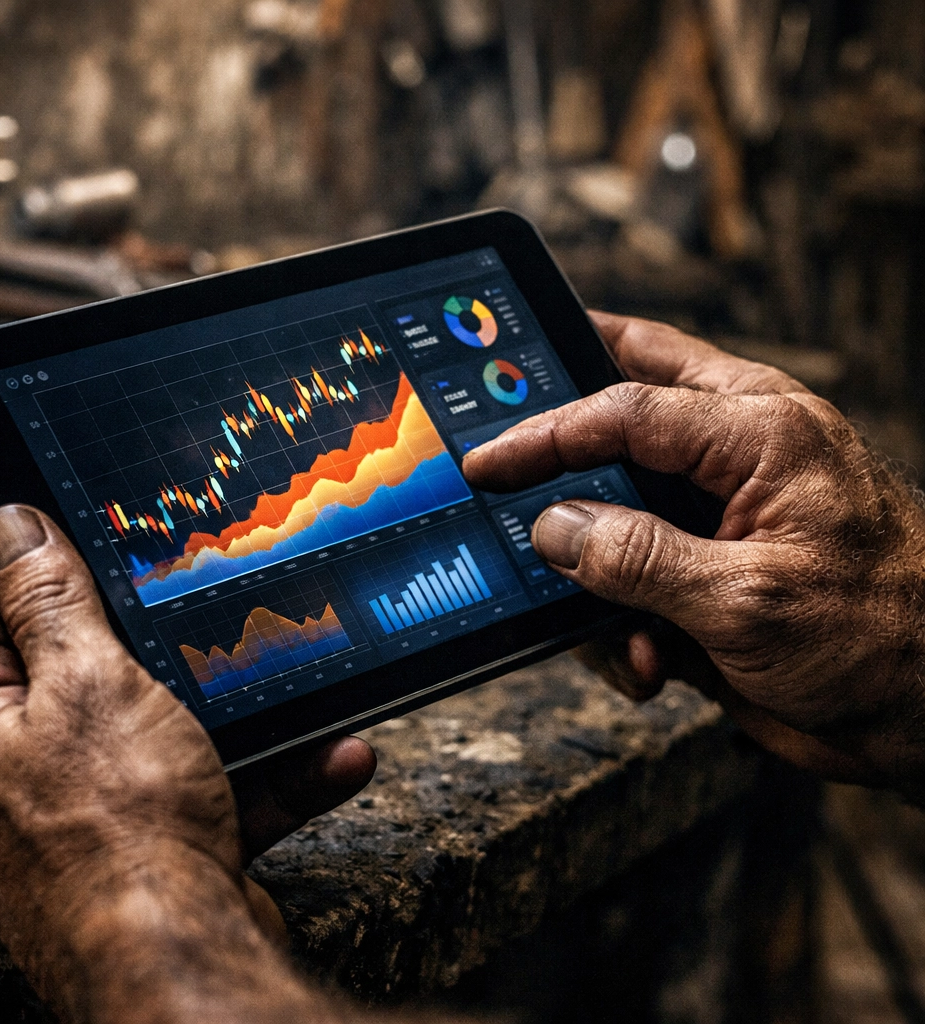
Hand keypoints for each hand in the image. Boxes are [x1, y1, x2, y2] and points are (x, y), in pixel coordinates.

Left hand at [0, 505, 375, 1022]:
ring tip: (290, 679)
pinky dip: (266, 773)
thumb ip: (47, 599)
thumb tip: (7, 525)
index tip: (108, 535)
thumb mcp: (88, 680)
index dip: (48, 562)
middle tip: (203, 599)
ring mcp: (87, 810)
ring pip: (164, 726)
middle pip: (84, 664)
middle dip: (154, 637)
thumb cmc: (117, 828)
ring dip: (233, 708)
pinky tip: (330, 754)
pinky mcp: (152, 844)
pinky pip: (208, 787)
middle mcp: (18, 766)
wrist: (181, 961)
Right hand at [462, 311, 924, 801]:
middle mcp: (737, 458)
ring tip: (621, 637)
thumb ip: (640, 558)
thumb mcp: (748, 600)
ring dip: (594, 571)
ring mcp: (720, 514)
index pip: (625, 407)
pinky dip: (621, 622)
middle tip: (506, 441)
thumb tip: (555, 529)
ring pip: (615, 503)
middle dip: (564, 430)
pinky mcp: (708, 568)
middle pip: (626, 402)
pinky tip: (650, 664)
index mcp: (760, 433)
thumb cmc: (884, 640)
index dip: (546, 434)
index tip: (488, 461)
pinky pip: (631, 574)